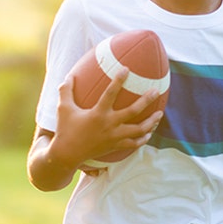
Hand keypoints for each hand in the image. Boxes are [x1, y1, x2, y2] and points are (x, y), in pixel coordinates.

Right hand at [49, 69, 163, 169]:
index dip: (118, 80)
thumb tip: (69, 75)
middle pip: (133, 111)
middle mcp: (109, 124)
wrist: (67, 155)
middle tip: (155, 90)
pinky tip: (149, 133)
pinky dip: (143, 138)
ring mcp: (115, 137)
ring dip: (151, 122)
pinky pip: (134, 143)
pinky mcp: (116, 146)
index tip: (126, 68)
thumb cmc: (65, 129)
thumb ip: (66, 91)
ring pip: (139, 130)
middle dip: (146, 100)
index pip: (110, 93)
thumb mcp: (63, 108)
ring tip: (159, 114)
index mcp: (98, 113)